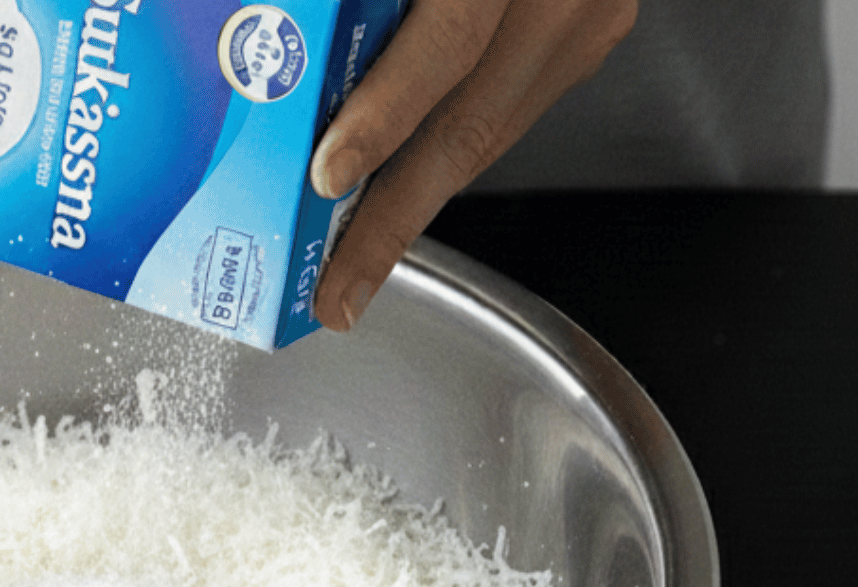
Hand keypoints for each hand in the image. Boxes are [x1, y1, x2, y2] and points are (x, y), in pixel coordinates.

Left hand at [308, 0, 636, 330]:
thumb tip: (266, 29)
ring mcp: (589, 12)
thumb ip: (349, 6)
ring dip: (414, 205)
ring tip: (351, 272)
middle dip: (392, 219)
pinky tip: (391, 200)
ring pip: (492, 129)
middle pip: (473, 119)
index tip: (327, 169)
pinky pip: (506, 109)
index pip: (449, 38)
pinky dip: (443, 157)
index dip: (385, 111)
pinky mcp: (591, 32)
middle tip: (334, 288)